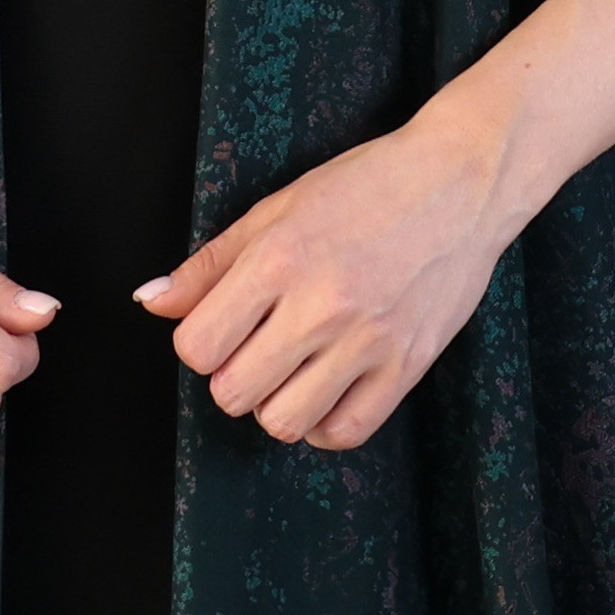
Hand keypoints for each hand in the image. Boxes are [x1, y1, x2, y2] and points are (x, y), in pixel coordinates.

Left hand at [141, 0, 614, 449]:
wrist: (462, 181)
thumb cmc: (368, 184)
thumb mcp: (278, 208)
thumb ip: (212, 262)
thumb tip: (152, 301)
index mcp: (279, 259)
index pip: (197, 347)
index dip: (199, 343)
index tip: (220, 326)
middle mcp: (320, 306)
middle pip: (232, 392)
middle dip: (232, 375)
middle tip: (256, 346)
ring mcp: (368, 342)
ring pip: (283, 422)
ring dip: (275, 402)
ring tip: (291, 369)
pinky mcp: (408, 366)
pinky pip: (345, 432)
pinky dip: (324, 423)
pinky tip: (325, 390)